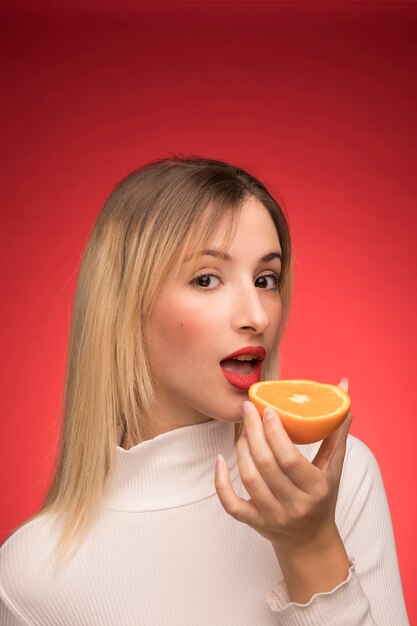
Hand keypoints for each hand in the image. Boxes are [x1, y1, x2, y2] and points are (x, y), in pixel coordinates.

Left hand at [214, 379, 351, 552]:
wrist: (310, 541)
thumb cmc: (322, 495)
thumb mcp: (335, 465)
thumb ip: (337, 428)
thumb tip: (343, 386)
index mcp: (316, 488)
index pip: (289, 459)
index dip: (276, 433)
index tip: (268, 409)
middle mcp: (294, 505)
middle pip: (265, 465)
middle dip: (254, 432)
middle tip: (248, 409)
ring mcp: (272, 516)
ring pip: (248, 479)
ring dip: (241, 449)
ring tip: (242, 429)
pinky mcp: (254, 523)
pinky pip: (231, 504)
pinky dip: (221, 482)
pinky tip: (220, 460)